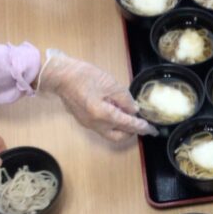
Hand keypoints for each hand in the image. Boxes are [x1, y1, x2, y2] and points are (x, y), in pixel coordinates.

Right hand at [38, 49, 156, 141]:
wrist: (60, 76)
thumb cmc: (84, 76)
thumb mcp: (110, 83)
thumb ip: (124, 99)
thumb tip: (134, 110)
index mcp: (104, 115)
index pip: (129, 125)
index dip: (143, 127)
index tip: (152, 129)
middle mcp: (96, 125)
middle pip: (119, 137)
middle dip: (132, 132)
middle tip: (141, 123)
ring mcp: (88, 125)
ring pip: (110, 134)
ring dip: (122, 129)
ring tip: (129, 117)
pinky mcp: (84, 121)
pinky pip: (102, 128)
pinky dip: (112, 125)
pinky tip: (115, 113)